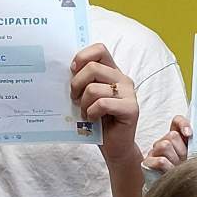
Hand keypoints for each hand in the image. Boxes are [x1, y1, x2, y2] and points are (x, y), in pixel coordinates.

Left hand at [70, 43, 139, 159]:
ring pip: (94, 88)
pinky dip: (92, 112)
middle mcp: (123, 80)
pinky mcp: (131, 109)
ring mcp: (129, 94)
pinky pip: (103, 104)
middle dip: (76, 84)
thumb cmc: (98, 121)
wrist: (114, 147)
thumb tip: (66, 70)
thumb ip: (83, 81)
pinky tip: (92, 119)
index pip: (99, 50)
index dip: (82, 57)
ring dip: (83, 103)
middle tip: (74, 99)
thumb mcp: (87, 97)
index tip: (73, 71)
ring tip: (85, 113)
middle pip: (93, 68)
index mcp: (113, 73)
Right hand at [144, 115, 192, 172]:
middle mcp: (163, 142)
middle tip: (184, 161)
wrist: (176, 192)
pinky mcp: (147, 163)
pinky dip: (168, 168)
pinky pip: (160, 160)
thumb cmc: (187, 174)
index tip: (190, 134)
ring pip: (165, 145)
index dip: (183, 124)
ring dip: (175, 159)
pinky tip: (170, 173)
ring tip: (177, 168)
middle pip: (171, 135)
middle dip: (181, 150)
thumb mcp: (195, 159)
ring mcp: (154, 152)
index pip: (177, 121)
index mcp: (176, 139)